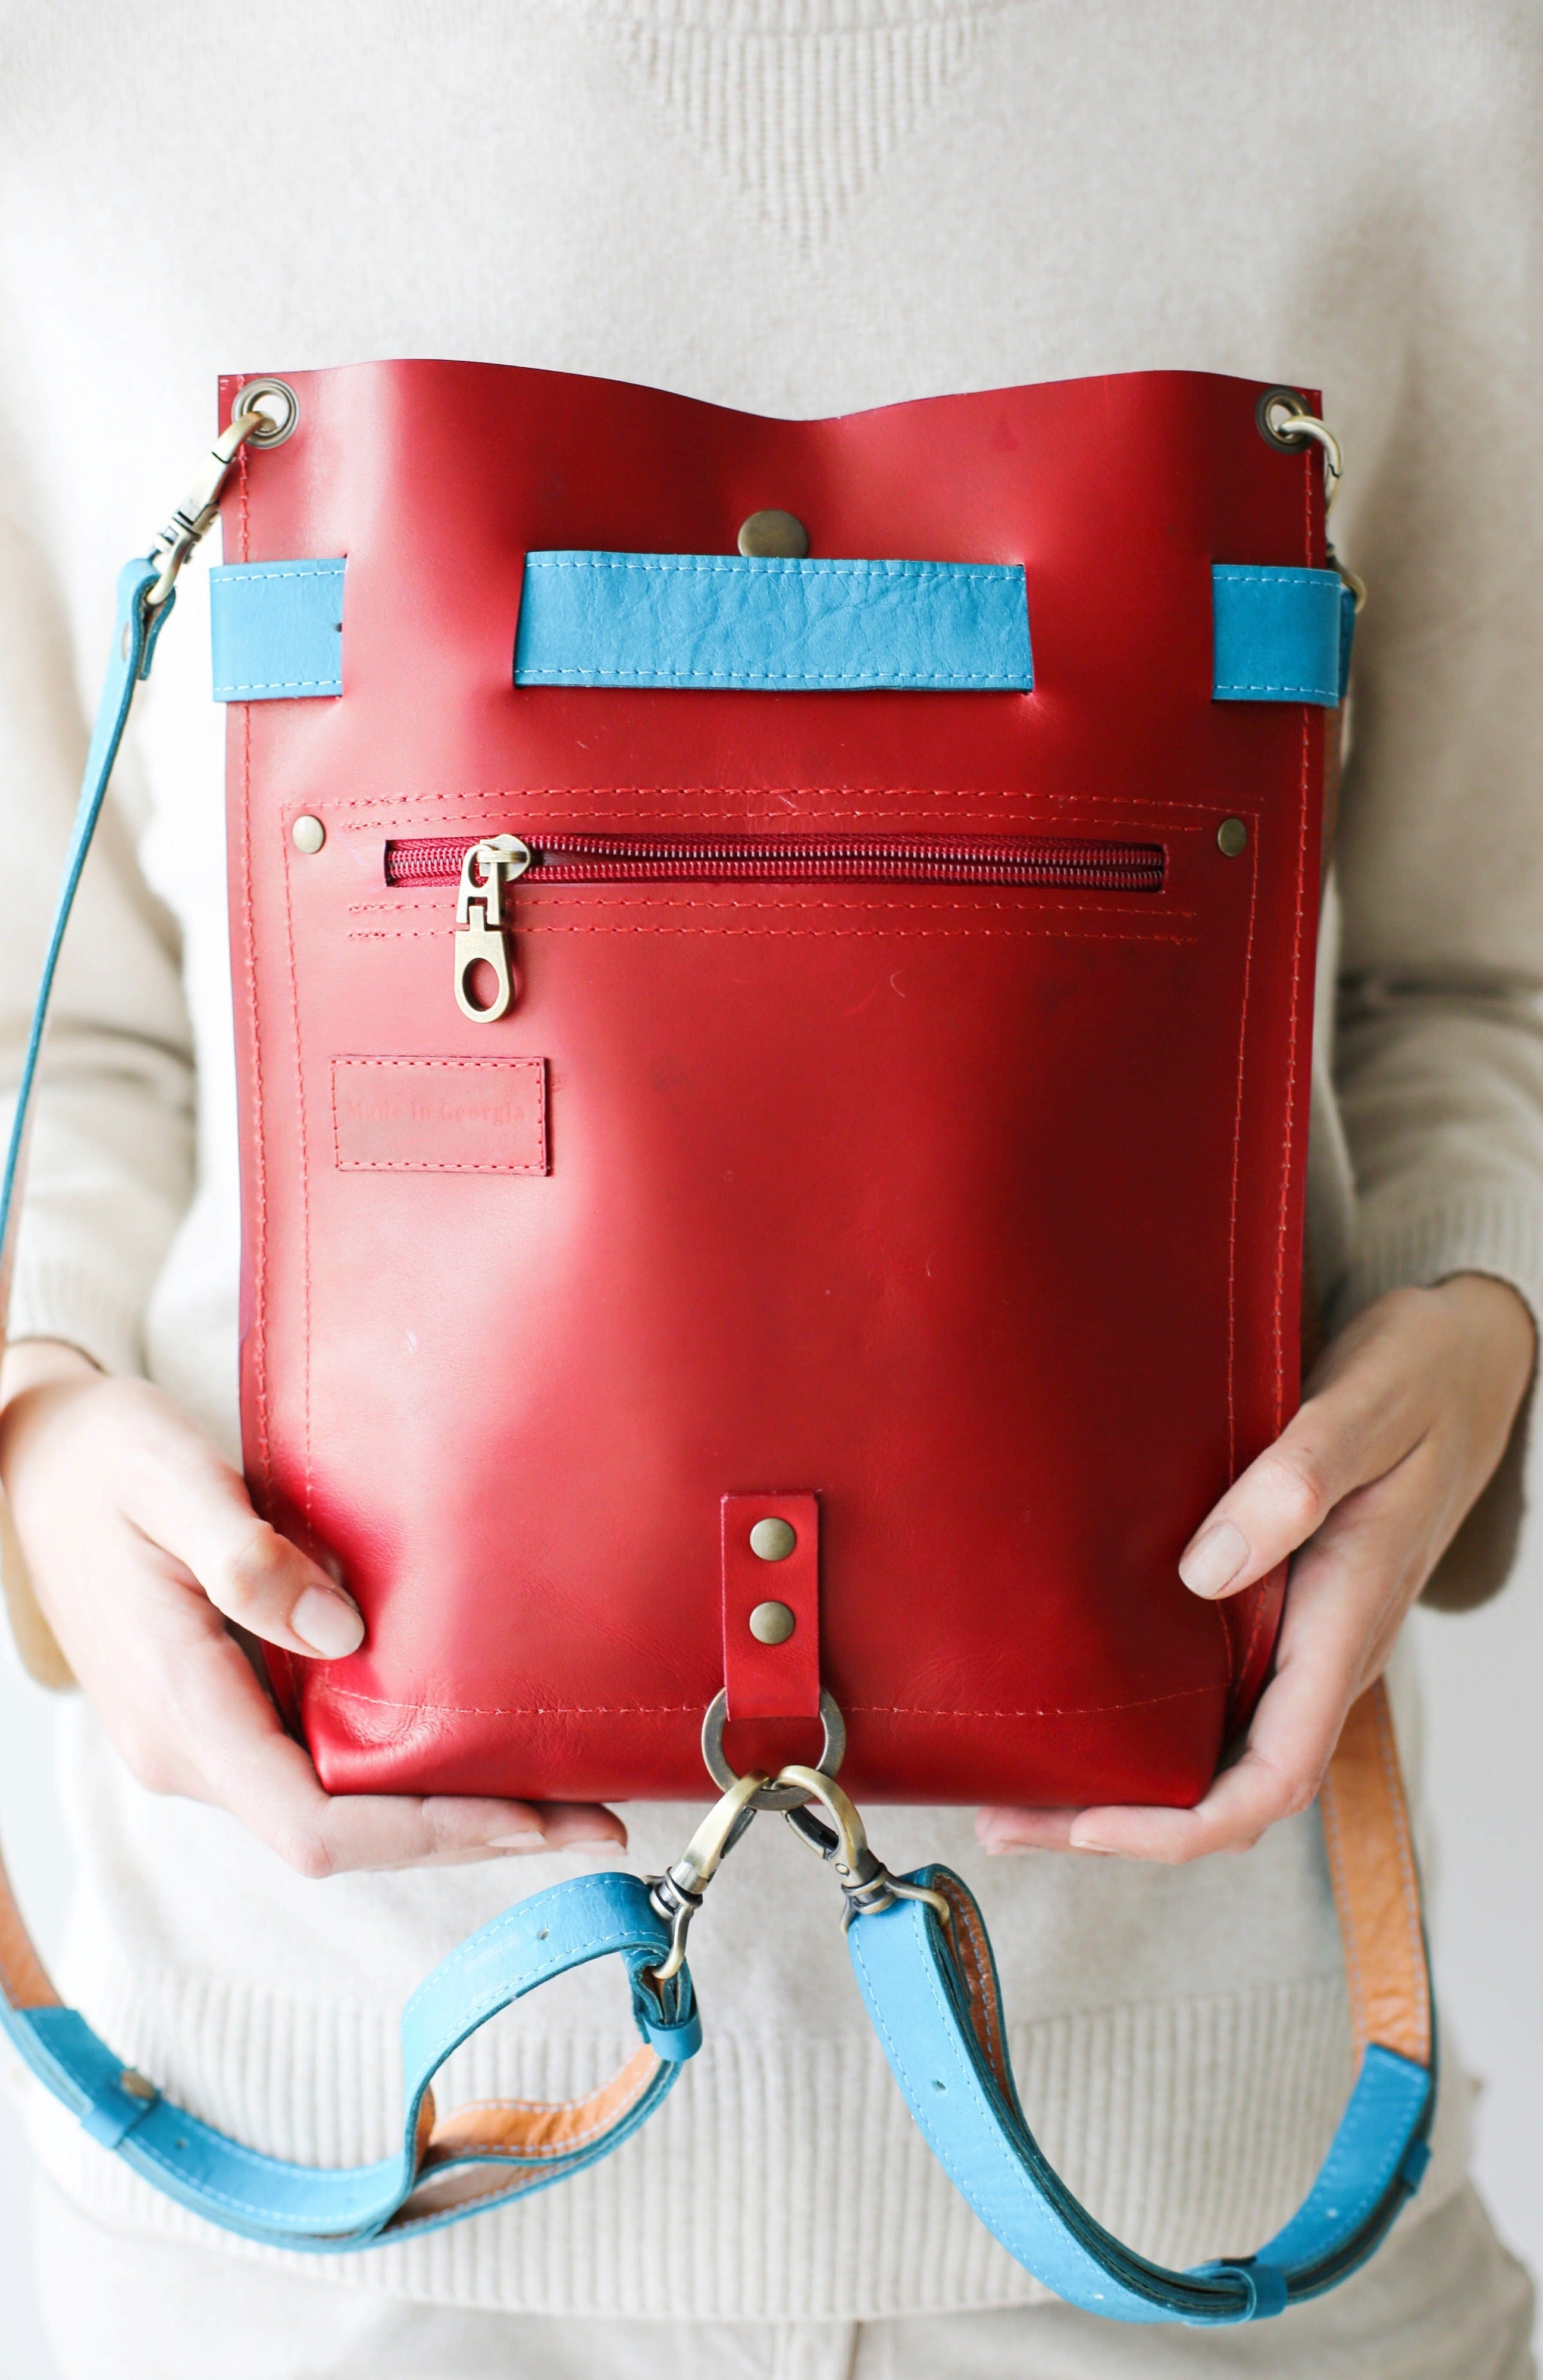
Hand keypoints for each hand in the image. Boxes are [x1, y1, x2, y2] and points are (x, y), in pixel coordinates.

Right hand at [0, 1341, 624, 1876]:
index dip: (431, 1834)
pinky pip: (317, 1765)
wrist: (36, 1457)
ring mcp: (199, 1737)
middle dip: (466, 1834)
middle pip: (342, 1836)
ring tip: (556, 1792)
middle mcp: (187, 1749)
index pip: (315, 1822)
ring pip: (334, 1808)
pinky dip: (400, 1773)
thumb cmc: (106, 1459)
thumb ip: (249, 1559)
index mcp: (180, 1709)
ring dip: (441, 1812)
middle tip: (588, 1817)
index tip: (531, 1819)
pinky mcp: (219, 1711)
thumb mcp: (172, 1482)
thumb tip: (343, 1631)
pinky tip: (470, 1745)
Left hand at [978, 1273, 1535, 1862]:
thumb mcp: (1368, 1408)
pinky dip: (1145, 1723)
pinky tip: (1079, 1703)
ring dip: (1122, 1783)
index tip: (1084, 1827)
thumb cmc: (1420, 1378)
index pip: (1270, 1778)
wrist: (1466, 1363)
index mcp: (1348, 1620)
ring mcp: (1306, 1636)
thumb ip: (1295, 1483)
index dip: (1179, 1825)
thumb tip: (1202, 1570)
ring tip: (1014, 1785)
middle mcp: (1326, 1650)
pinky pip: (1216, 1697)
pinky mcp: (1283, 1607)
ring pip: (1216, 1752)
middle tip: (1002, 1820)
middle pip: (1226, 1789)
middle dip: (1119, 1823)